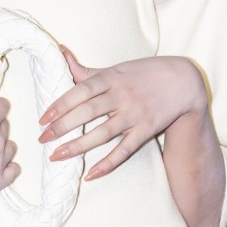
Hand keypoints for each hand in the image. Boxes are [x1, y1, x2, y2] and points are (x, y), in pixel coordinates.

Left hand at [38, 49, 207, 179]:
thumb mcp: (116, 68)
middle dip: (62, 126)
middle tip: (42, 139)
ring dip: (78, 146)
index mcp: (111, 78)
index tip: (43, 118)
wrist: (184, 82)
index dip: (60, 104)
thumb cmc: (144, 74)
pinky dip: (108, 163)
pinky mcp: (146, 130)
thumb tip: (60, 53)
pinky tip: (91, 174)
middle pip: (87, 112)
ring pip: (103, 133)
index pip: (81, 91)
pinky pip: (125, 150)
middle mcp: (122, 95)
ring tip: (57, 156)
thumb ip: (87, 70)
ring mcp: (135, 114)